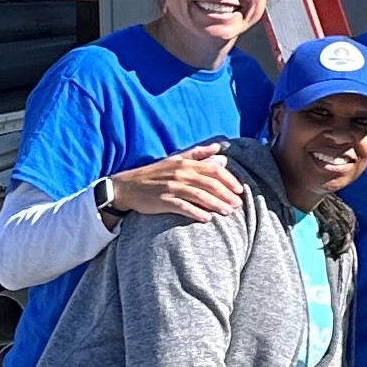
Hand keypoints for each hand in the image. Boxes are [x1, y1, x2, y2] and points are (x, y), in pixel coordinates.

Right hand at [105, 146, 243, 224]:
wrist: (127, 186)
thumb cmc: (154, 174)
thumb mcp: (175, 159)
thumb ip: (197, 154)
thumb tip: (218, 147)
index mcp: (185, 163)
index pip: (213, 170)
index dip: (229, 180)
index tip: (240, 190)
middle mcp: (180, 173)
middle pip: (210, 184)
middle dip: (226, 195)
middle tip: (237, 205)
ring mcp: (171, 187)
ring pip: (200, 196)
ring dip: (216, 205)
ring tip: (227, 212)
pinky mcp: (163, 200)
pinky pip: (184, 207)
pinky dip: (197, 213)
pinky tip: (207, 219)